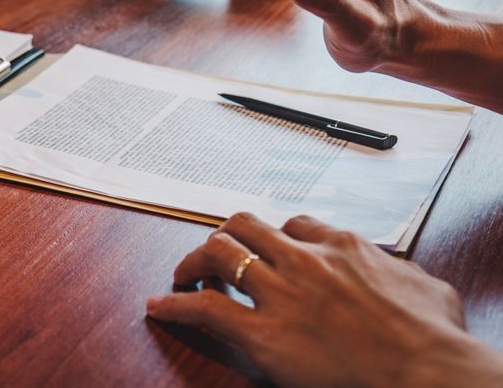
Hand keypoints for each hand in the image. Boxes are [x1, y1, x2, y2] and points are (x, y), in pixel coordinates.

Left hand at [147, 213, 502, 387]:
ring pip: (219, 253)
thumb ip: (398, 272)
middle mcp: (305, 260)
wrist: (431, 375)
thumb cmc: (435, 341)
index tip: (265, 248)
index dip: (274, 237)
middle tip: (213, 256)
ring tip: (183, 276)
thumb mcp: (426, 289)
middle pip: (244, 225)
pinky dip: (175, 305)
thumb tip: (399, 273)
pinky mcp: (264, 334)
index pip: (294, 223)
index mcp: (343, 246)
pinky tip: (160, 306)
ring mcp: (281, 293)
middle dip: (223, 237)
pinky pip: (205, 308)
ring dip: (193, 262)